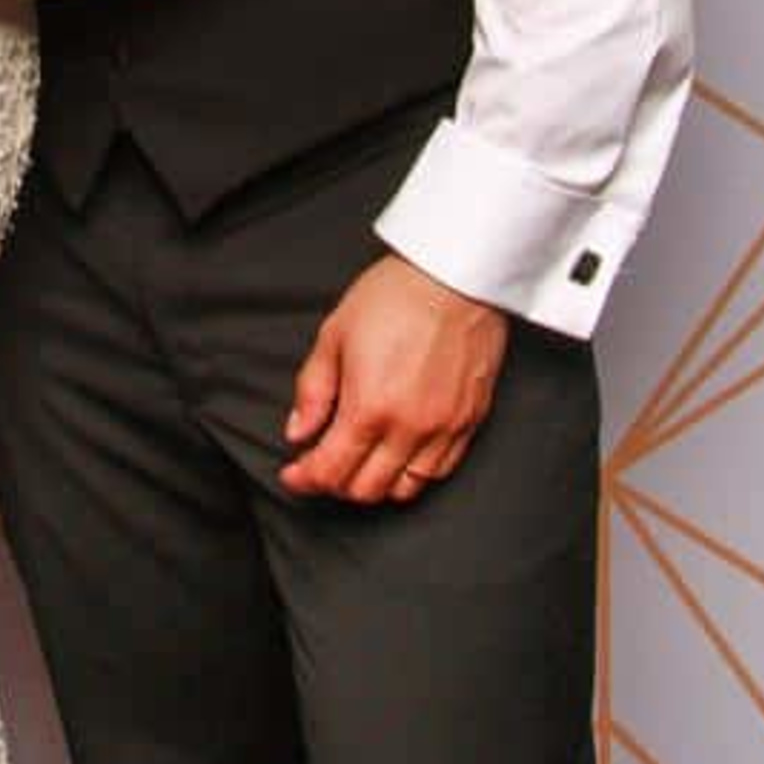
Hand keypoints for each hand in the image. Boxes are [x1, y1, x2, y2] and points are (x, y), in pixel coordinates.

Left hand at [280, 250, 508, 504]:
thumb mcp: (334, 334)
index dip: (305, 479)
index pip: (331, 470)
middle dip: (336, 483)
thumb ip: (312, 390)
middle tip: (323, 465)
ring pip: (405, 488)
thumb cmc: (395, 295)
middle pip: (366, 489)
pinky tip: (398, 456)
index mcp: (369, 407)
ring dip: (376, 485)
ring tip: (360, 462)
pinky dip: (413, 475)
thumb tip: (298, 432)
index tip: (294, 474)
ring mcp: (444, 428)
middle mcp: (409, 427)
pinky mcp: (470, 420)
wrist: (454, 274)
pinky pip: (440, 470)